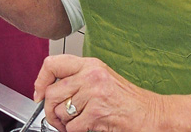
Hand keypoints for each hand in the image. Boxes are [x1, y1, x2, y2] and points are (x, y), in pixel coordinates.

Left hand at [34, 55, 171, 131]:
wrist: (151, 114)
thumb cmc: (129, 100)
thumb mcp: (102, 79)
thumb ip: (79, 80)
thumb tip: (50, 90)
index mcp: (90, 64)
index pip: (52, 64)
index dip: (40, 80)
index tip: (38, 93)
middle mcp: (91, 75)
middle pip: (51, 93)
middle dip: (51, 111)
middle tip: (58, 119)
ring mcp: (94, 93)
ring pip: (60, 112)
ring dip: (65, 124)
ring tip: (77, 123)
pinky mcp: (97, 112)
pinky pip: (72, 127)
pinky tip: (87, 128)